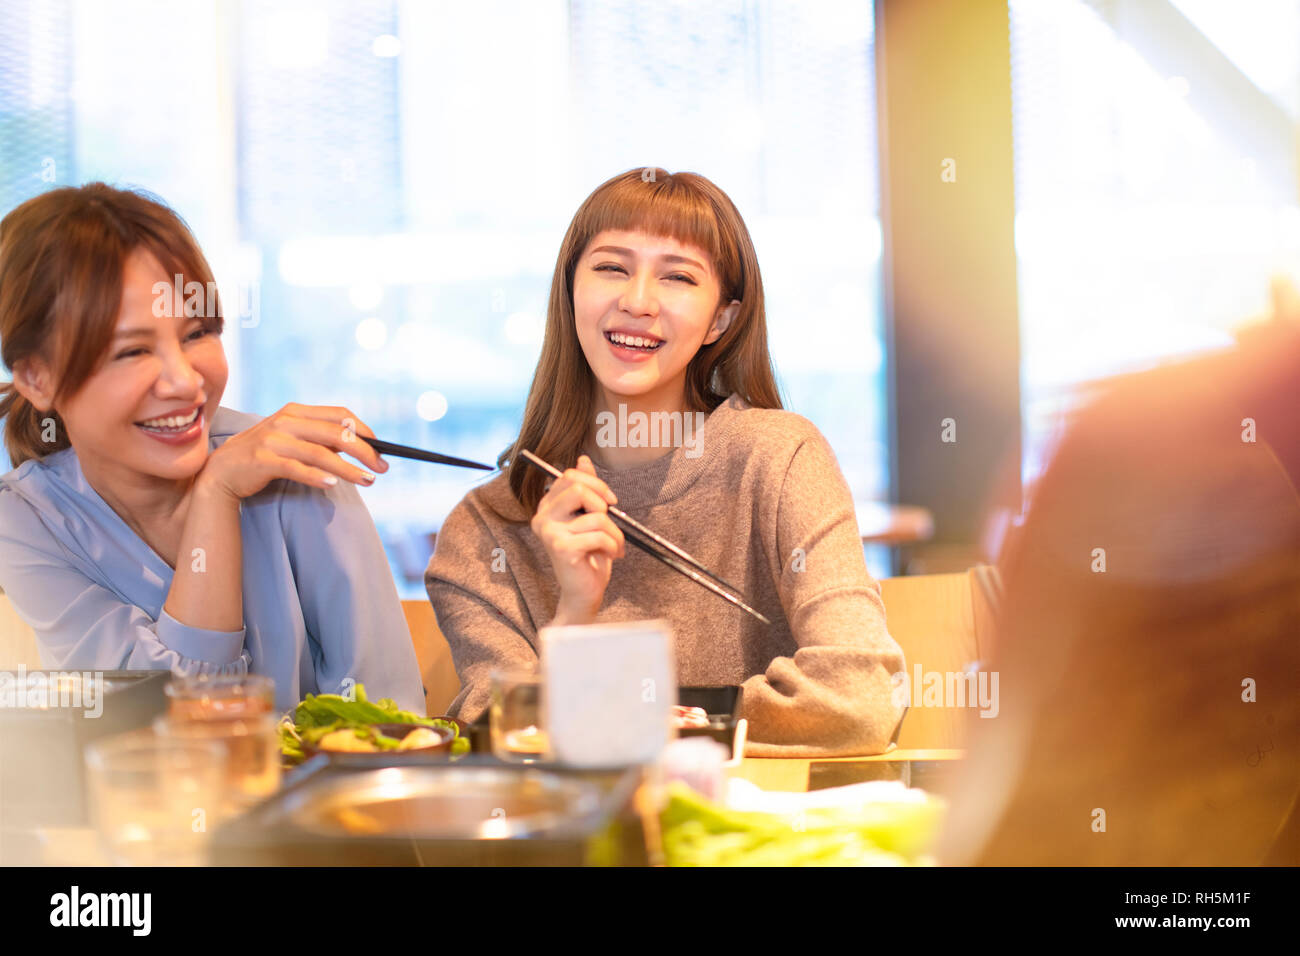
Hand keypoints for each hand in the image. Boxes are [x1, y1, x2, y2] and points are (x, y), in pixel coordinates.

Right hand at [197, 403, 388, 500]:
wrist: (222, 472)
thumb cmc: (264, 457)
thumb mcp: (293, 441)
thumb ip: (320, 440)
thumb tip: (359, 448)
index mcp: (296, 411)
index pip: (339, 415)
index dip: (364, 430)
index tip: (381, 447)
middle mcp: (285, 421)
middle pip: (335, 433)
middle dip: (364, 451)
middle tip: (382, 468)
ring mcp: (273, 440)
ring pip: (321, 454)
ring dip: (348, 470)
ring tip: (367, 481)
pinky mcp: (263, 460)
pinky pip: (297, 469)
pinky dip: (318, 477)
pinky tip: (333, 486)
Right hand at [530, 454, 624, 624]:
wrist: (583, 591)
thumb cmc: (588, 555)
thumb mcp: (589, 517)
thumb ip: (585, 488)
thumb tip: (583, 459)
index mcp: (548, 506)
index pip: (570, 476)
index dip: (596, 484)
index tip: (609, 502)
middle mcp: (542, 517)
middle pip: (578, 487)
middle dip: (604, 503)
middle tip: (611, 522)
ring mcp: (549, 533)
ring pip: (596, 515)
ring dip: (615, 533)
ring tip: (613, 546)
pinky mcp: (561, 548)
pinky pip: (599, 535)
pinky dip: (613, 546)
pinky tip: (610, 556)